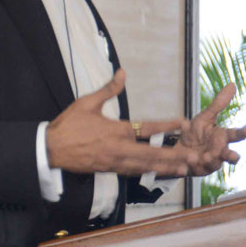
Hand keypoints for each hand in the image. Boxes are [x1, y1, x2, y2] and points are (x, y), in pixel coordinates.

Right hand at [46, 70, 196, 176]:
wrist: (50, 149)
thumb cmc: (68, 125)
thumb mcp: (87, 102)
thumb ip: (108, 89)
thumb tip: (122, 73)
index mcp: (116, 130)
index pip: (147, 128)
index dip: (167, 125)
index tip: (184, 122)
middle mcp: (118, 148)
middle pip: (152, 154)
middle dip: (175, 156)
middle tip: (195, 159)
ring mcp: (114, 162)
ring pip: (145, 166)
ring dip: (166, 168)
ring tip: (186, 170)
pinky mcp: (108, 170)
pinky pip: (132, 172)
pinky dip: (148, 172)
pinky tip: (159, 173)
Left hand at [176, 82, 245, 175]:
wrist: (178, 148)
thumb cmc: (196, 132)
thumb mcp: (205, 116)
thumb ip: (219, 104)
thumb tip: (232, 84)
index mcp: (222, 137)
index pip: (236, 135)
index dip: (243, 132)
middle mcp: (219, 151)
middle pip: (231, 156)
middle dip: (231, 156)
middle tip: (231, 156)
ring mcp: (210, 162)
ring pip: (214, 164)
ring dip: (209, 160)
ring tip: (202, 156)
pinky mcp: (198, 170)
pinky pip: (197, 168)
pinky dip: (193, 164)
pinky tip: (188, 159)